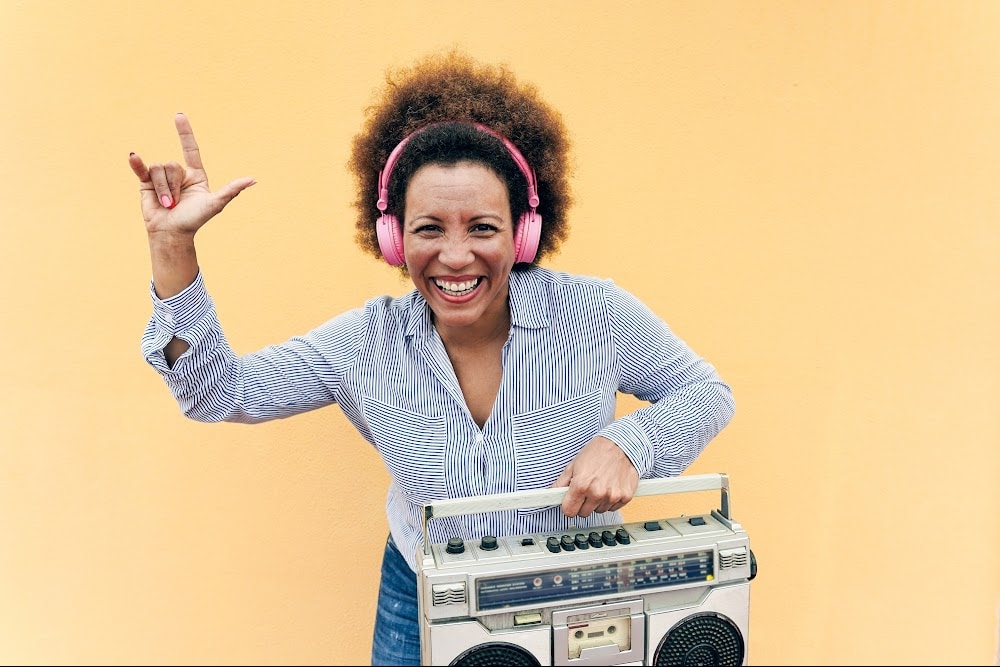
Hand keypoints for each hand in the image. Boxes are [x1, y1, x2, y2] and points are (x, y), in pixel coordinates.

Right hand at [128, 113, 255, 235]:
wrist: (172, 234)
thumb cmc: (195, 219)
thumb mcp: (215, 203)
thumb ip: (232, 190)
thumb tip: (253, 180)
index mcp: (195, 175)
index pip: (190, 149)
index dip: (185, 132)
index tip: (179, 115)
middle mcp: (178, 174)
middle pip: (173, 164)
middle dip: (174, 185)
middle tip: (177, 203)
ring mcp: (161, 178)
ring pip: (159, 169)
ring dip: (163, 189)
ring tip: (168, 204)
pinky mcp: (145, 183)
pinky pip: (140, 169)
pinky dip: (136, 163)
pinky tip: (133, 156)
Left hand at [552, 436, 638, 517]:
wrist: (621, 444)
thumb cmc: (597, 452)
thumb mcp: (574, 465)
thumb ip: (562, 482)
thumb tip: (553, 494)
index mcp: (581, 485)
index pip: (569, 512)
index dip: (569, 506)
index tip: (571, 501)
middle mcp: (597, 493)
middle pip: (584, 513)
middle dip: (583, 504)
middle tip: (587, 489)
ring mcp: (612, 496)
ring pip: (599, 510)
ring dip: (598, 502)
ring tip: (600, 485)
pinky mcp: (625, 497)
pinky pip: (613, 508)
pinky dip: (610, 501)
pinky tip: (610, 487)